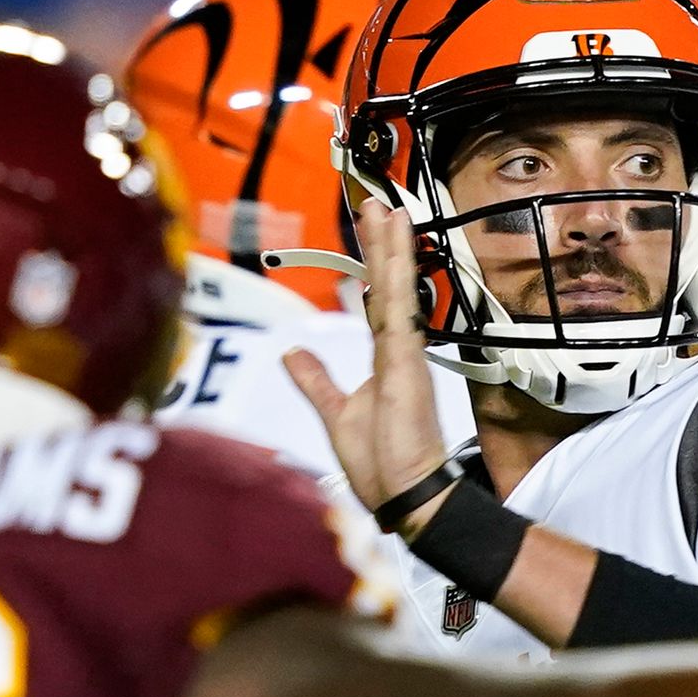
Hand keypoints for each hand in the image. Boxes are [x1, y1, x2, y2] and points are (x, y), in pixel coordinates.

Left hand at [286, 203, 455, 533]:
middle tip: (379, 203)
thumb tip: (291, 353)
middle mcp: (397, 349)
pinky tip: (398, 246)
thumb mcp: (335, 413)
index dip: (374, 265)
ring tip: (387, 208)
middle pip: (389, 286)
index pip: (377, 301)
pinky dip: (398, 275)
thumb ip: (316, 380)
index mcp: (384, 359)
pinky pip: (400, 310)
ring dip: (391, 247)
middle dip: (383, 244)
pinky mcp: (406, 363)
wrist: (406, 494)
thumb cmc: (381, 463)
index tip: (372, 231)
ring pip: (397, 289)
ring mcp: (404, 354)